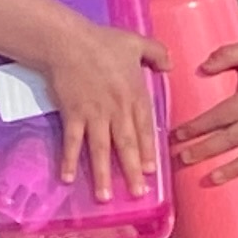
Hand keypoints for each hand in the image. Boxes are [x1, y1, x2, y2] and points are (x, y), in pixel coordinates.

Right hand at [48, 14, 167, 195]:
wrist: (67, 41)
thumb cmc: (101, 41)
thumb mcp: (137, 42)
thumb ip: (158, 53)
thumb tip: (170, 66)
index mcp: (134, 95)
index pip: (145, 128)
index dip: (147, 151)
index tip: (150, 171)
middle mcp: (117, 110)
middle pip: (126, 145)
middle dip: (131, 170)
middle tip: (137, 193)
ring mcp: (94, 114)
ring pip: (101, 149)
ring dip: (103, 174)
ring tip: (106, 196)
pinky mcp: (73, 114)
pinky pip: (72, 141)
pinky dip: (69, 160)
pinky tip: (68, 178)